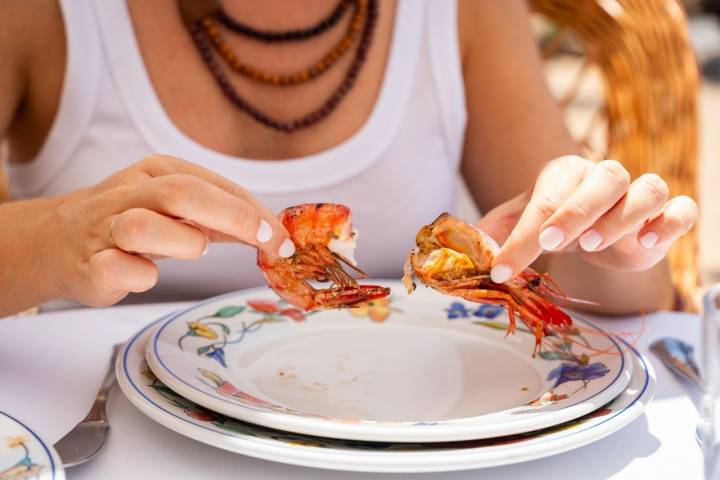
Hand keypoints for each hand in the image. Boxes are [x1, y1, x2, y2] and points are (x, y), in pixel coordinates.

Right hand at [41, 155, 294, 306]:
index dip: (255, 213)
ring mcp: (106, 227)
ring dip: (182, 244)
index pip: (215, 185)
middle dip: (235, 217)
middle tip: (268, 242)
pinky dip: (142, 276)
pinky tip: (146, 275)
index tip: (283, 239)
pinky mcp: (90, 264)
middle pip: (184, 193)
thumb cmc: (128, 220)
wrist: (55, 241)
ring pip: (145, 227)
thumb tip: (274, 233)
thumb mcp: (175, 206)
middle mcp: (132, 192)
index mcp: (158, 171)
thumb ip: (221, 217)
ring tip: (193, 251)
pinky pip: (119, 269)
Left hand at [476, 155, 697, 282]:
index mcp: (564, 174)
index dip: (523, 236)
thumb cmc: (556, 226)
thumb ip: (494, 234)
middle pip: (604, 179)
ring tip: (592, 245)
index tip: (502, 268)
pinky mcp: (668, 216)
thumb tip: (468, 250)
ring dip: (622, 217)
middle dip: (576, 210)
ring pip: (647, 190)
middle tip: (550, 242)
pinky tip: (648, 243)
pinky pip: (682, 210)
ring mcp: (640, 195)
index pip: (545, 201)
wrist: (596, 234)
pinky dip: (671, 222)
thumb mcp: (519, 227)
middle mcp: (605, 178)